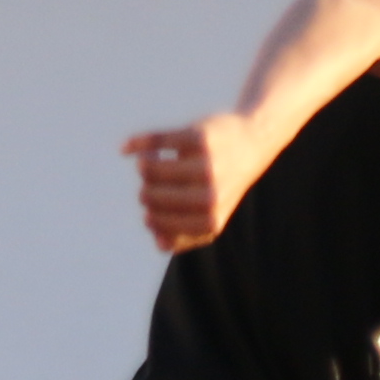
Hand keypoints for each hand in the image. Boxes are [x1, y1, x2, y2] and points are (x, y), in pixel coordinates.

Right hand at [125, 119, 242, 253]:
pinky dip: (138, 144)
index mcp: (211, 220)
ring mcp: (206, 165)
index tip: (150, 209)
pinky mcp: (200, 138)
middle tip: (150, 184)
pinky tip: (128, 149)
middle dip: (144, 191)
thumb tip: (159, 241)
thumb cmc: (221, 184)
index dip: (150, 216)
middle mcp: (211, 195)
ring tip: (146, 164)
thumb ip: (186, 234)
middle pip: (153, 197)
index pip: (161, 224)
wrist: (251, 143)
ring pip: (153, 170)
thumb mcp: (209, 214)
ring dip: (143, 167)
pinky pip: (158, 141)